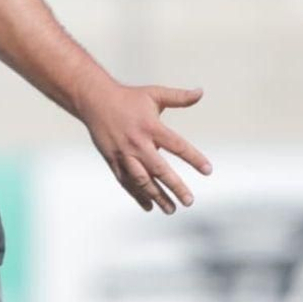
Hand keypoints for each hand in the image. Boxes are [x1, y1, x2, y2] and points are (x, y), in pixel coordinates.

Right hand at [78, 82, 211, 214]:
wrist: (94, 100)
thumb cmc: (128, 97)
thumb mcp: (154, 94)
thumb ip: (179, 97)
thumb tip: (200, 92)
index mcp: (151, 126)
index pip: (177, 145)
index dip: (194, 158)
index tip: (208, 170)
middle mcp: (137, 143)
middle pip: (159, 169)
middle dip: (175, 187)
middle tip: (189, 201)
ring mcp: (124, 154)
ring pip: (142, 180)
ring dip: (157, 196)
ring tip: (171, 209)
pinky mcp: (112, 160)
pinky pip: (126, 182)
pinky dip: (137, 195)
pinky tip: (149, 206)